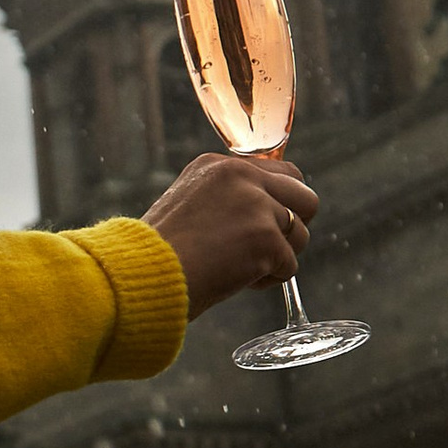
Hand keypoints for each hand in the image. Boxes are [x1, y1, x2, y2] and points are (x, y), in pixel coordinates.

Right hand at [143, 153, 317, 316]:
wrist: (142, 274)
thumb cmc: (157, 253)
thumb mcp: (189, 206)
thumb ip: (226, 199)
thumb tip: (263, 215)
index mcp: (219, 166)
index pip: (282, 173)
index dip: (282, 203)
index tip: (266, 225)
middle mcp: (241, 176)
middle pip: (305, 197)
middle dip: (293, 227)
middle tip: (266, 248)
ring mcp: (256, 206)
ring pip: (302, 234)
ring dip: (280, 257)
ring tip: (242, 268)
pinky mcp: (265, 238)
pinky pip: (289, 266)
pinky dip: (268, 280)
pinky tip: (237, 281)